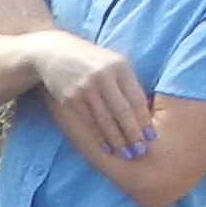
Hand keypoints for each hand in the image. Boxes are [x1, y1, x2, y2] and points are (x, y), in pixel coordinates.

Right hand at [31, 29, 156, 162]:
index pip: (136, 98)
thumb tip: (144, 112)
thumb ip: (127, 82)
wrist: (54, 53)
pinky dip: (98, 136)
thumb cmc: (91, 60)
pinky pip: (88, 122)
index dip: (144, 120)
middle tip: (140, 150)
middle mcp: (103, 77)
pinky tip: (106, 147)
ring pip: (105, 119)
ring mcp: (85, 88)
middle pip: (122, 111)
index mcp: (120, 66)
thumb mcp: (113, 62)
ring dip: (117, 139)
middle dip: (132, 133)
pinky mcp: (70, 98)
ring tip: (126, 152)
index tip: (151, 136)